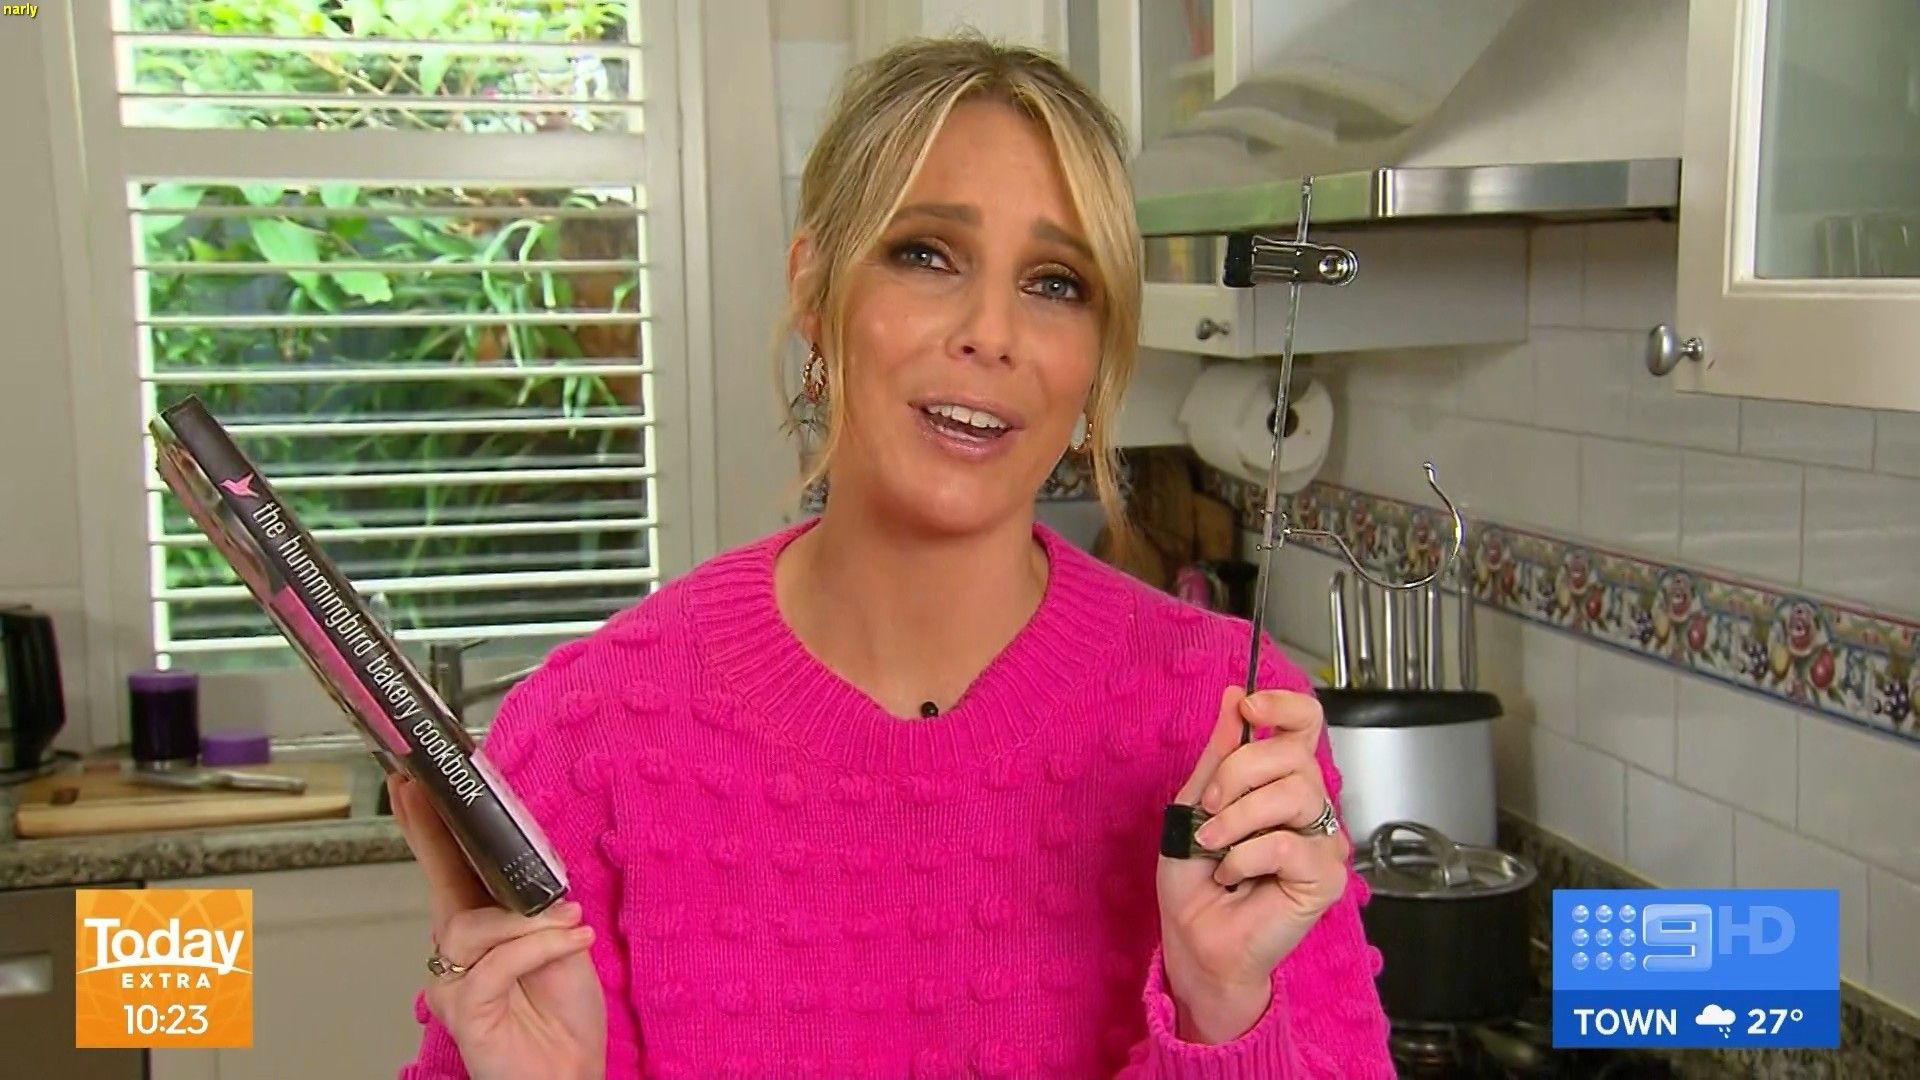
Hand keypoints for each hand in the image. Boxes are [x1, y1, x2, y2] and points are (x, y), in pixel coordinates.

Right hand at [389, 774, 606, 1079]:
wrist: (571, 1073)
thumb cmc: (564, 1017)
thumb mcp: (561, 941)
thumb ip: (538, 904)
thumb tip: (532, 862)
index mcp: (482, 929)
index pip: (450, 869)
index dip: (431, 829)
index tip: (414, 787)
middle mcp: (459, 952)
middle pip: (441, 883)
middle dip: (433, 835)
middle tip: (421, 793)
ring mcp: (455, 982)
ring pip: (475, 926)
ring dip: (530, 922)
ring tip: (572, 927)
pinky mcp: (464, 1009)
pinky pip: (494, 963)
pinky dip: (538, 948)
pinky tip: (570, 944)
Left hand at [1156, 687, 1350, 1043]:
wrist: (1195, 937)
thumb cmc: (1195, 880)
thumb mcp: (1195, 804)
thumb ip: (1219, 754)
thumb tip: (1234, 696)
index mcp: (1279, 781)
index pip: (1306, 724)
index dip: (1284, 706)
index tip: (1250, 709)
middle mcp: (1308, 805)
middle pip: (1294, 753)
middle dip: (1238, 774)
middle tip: (1209, 809)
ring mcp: (1322, 840)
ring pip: (1295, 794)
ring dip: (1238, 818)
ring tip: (1214, 846)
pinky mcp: (1326, 877)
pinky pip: (1290, 845)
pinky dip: (1247, 856)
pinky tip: (1234, 875)